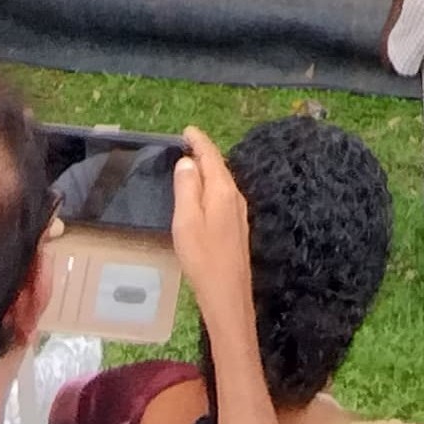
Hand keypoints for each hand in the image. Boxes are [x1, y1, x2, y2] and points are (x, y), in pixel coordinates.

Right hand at [166, 126, 253, 327]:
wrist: (228, 294)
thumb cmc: (203, 257)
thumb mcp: (186, 221)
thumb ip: (187, 188)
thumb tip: (187, 163)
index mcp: (222, 191)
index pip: (211, 156)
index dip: (199, 141)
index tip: (187, 130)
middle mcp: (234, 197)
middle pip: (219, 167)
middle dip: (203, 153)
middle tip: (185, 143)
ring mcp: (238, 212)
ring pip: (222, 181)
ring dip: (207, 169)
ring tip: (190, 163)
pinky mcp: (236, 227)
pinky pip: (223, 195)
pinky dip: (211, 185)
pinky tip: (202, 192)